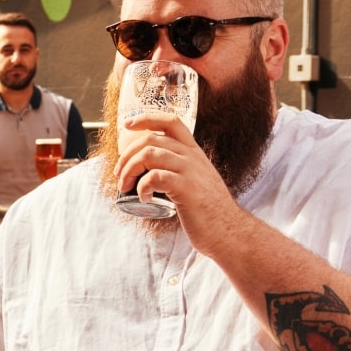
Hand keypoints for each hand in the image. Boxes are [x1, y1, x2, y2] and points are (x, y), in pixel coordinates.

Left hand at [115, 112, 242, 245]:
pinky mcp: (187, 188)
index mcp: (194, 152)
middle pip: (151, 139)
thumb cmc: (209, 211)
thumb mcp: (196, 181)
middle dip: (127, 155)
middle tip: (120, 175)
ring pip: (149, 154)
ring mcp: (190, 171)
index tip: (127, 125)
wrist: (230, 232)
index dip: (146, 118)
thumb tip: (150, 172)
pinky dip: (142, 187)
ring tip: (126, 187)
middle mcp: (192, 157)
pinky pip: (155, 177)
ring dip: (129, 170)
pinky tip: (144, 198)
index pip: (171, 122)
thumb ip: (179, 170)